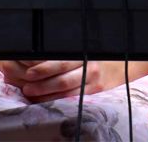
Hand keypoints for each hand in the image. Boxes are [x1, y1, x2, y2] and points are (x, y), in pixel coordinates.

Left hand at [0, 59, 119, 102]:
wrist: (121, 64)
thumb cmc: (97, 53)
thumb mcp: (84, 47)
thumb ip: (67, 51)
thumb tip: (41, 54)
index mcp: (84, 53)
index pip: (61, 62)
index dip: (44, 68)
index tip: (29, 72)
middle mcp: (89, 68)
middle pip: (62, 79)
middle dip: (42, 84)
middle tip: (27, 86)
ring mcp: (92, 83)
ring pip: (66, 92)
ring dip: (47, 95)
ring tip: (32, 94)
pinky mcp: (94, 94)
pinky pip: (73, 99)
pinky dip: (58, 101)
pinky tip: (47, 101)